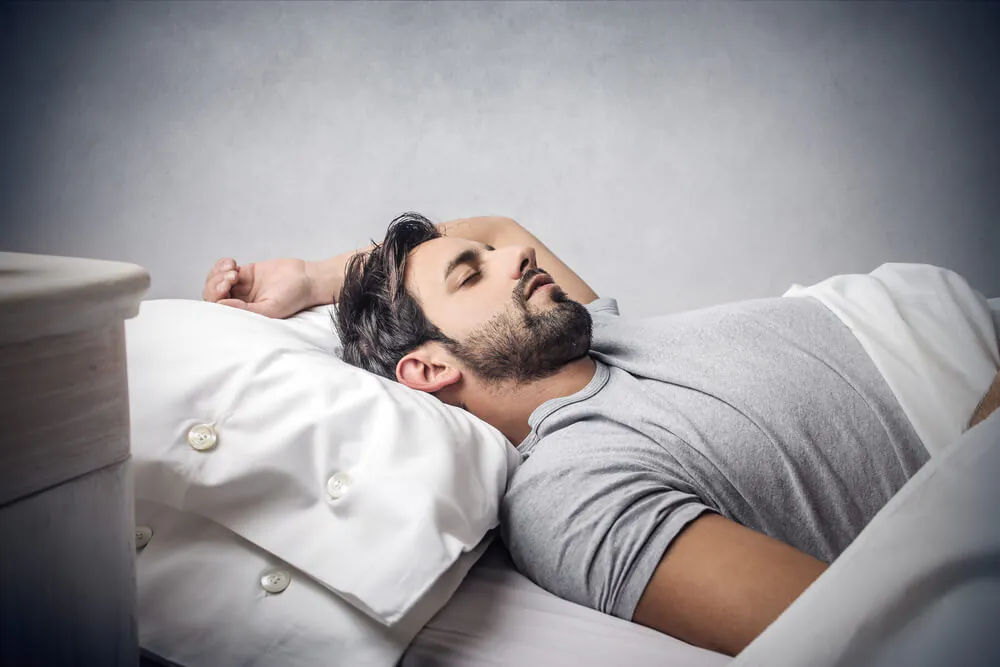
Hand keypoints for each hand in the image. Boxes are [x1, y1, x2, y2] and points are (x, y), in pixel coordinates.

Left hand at [202, 257, 321, 318]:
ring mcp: (241, 287)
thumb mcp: (270, 309)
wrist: (306, 278)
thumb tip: (219, 305)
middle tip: (231, 276)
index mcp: (244, 315)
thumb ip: (245, 309)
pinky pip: (224, 269)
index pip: (218, 309)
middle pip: (213, 294)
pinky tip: (232, 263)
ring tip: (233, 268)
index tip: (226, 287)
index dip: (216, 296)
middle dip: (216, 283)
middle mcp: (240, 302)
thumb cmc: (293, 297)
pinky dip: (223, 264)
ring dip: (219, 273)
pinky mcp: (245, 273)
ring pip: (216, 280)